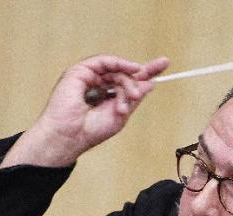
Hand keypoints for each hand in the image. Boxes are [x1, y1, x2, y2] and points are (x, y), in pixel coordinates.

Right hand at [0, 55, 169, 167]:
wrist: (69, 136)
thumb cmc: (89, 131)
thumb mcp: (120, 114)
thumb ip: (133, 97)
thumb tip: (150, 82)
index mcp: (106, 96)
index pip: (127, 80)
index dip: (145, 72)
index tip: (163, 64)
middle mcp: (97, 84)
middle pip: (124, 74)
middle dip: (135, 83)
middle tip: (136, 96)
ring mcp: (88, 77)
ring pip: (116, 70)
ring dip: (126, 82)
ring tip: (130, 97)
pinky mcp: (80, 71)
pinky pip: (104, 61)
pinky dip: (119, 63)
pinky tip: (130, 69)